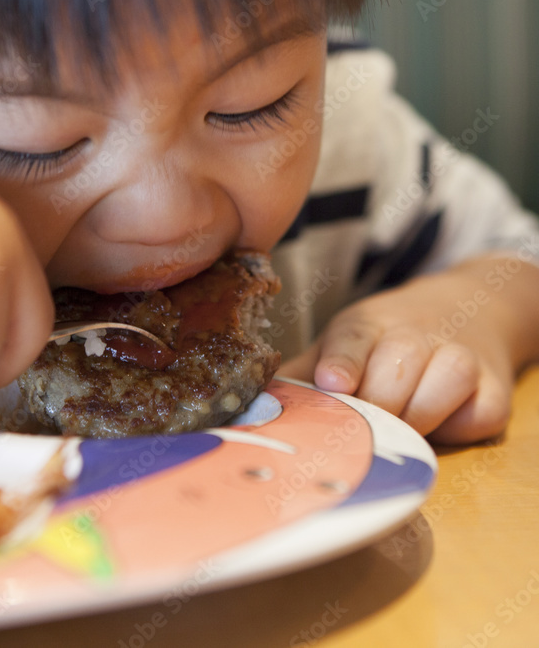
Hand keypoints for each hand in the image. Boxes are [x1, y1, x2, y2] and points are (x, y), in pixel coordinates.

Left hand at [279, 257, 538, 444]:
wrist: (462, 312)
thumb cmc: (381, 344)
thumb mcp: (336, 347)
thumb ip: (297, 379)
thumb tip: (245, 410)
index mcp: (364, 326)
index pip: (352, 340)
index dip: (343, 363)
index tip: (332, 382)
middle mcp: (413, 336)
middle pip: (392, 377)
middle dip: (373, 408)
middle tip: (361, 425)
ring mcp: (459, 360)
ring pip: (438, 392)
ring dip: (415, 417)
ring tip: (399, 422)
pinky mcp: (494, 391)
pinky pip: (476, 418)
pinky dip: (456, 428)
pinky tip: (441, 421)